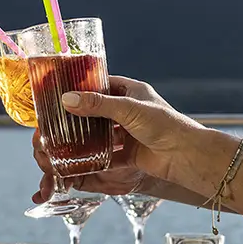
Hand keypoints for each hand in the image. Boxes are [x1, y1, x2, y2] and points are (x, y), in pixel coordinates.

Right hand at [31, 76, 210, 202]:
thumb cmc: (165, 125)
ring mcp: (128, 133)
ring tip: (63, 138)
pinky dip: (93, 158)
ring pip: (100, 134)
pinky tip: (77, 160)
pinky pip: (105, 155)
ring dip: (84, 137)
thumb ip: (98, 105)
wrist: (184, 156)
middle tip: (58, 117)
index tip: (63, 89)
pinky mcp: (128, 154)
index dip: (84, 86)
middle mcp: (130, 111)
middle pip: (98, 111)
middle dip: (80, 115)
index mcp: (133, 92)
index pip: (103, 84)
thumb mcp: (129, 109)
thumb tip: (68, 99)